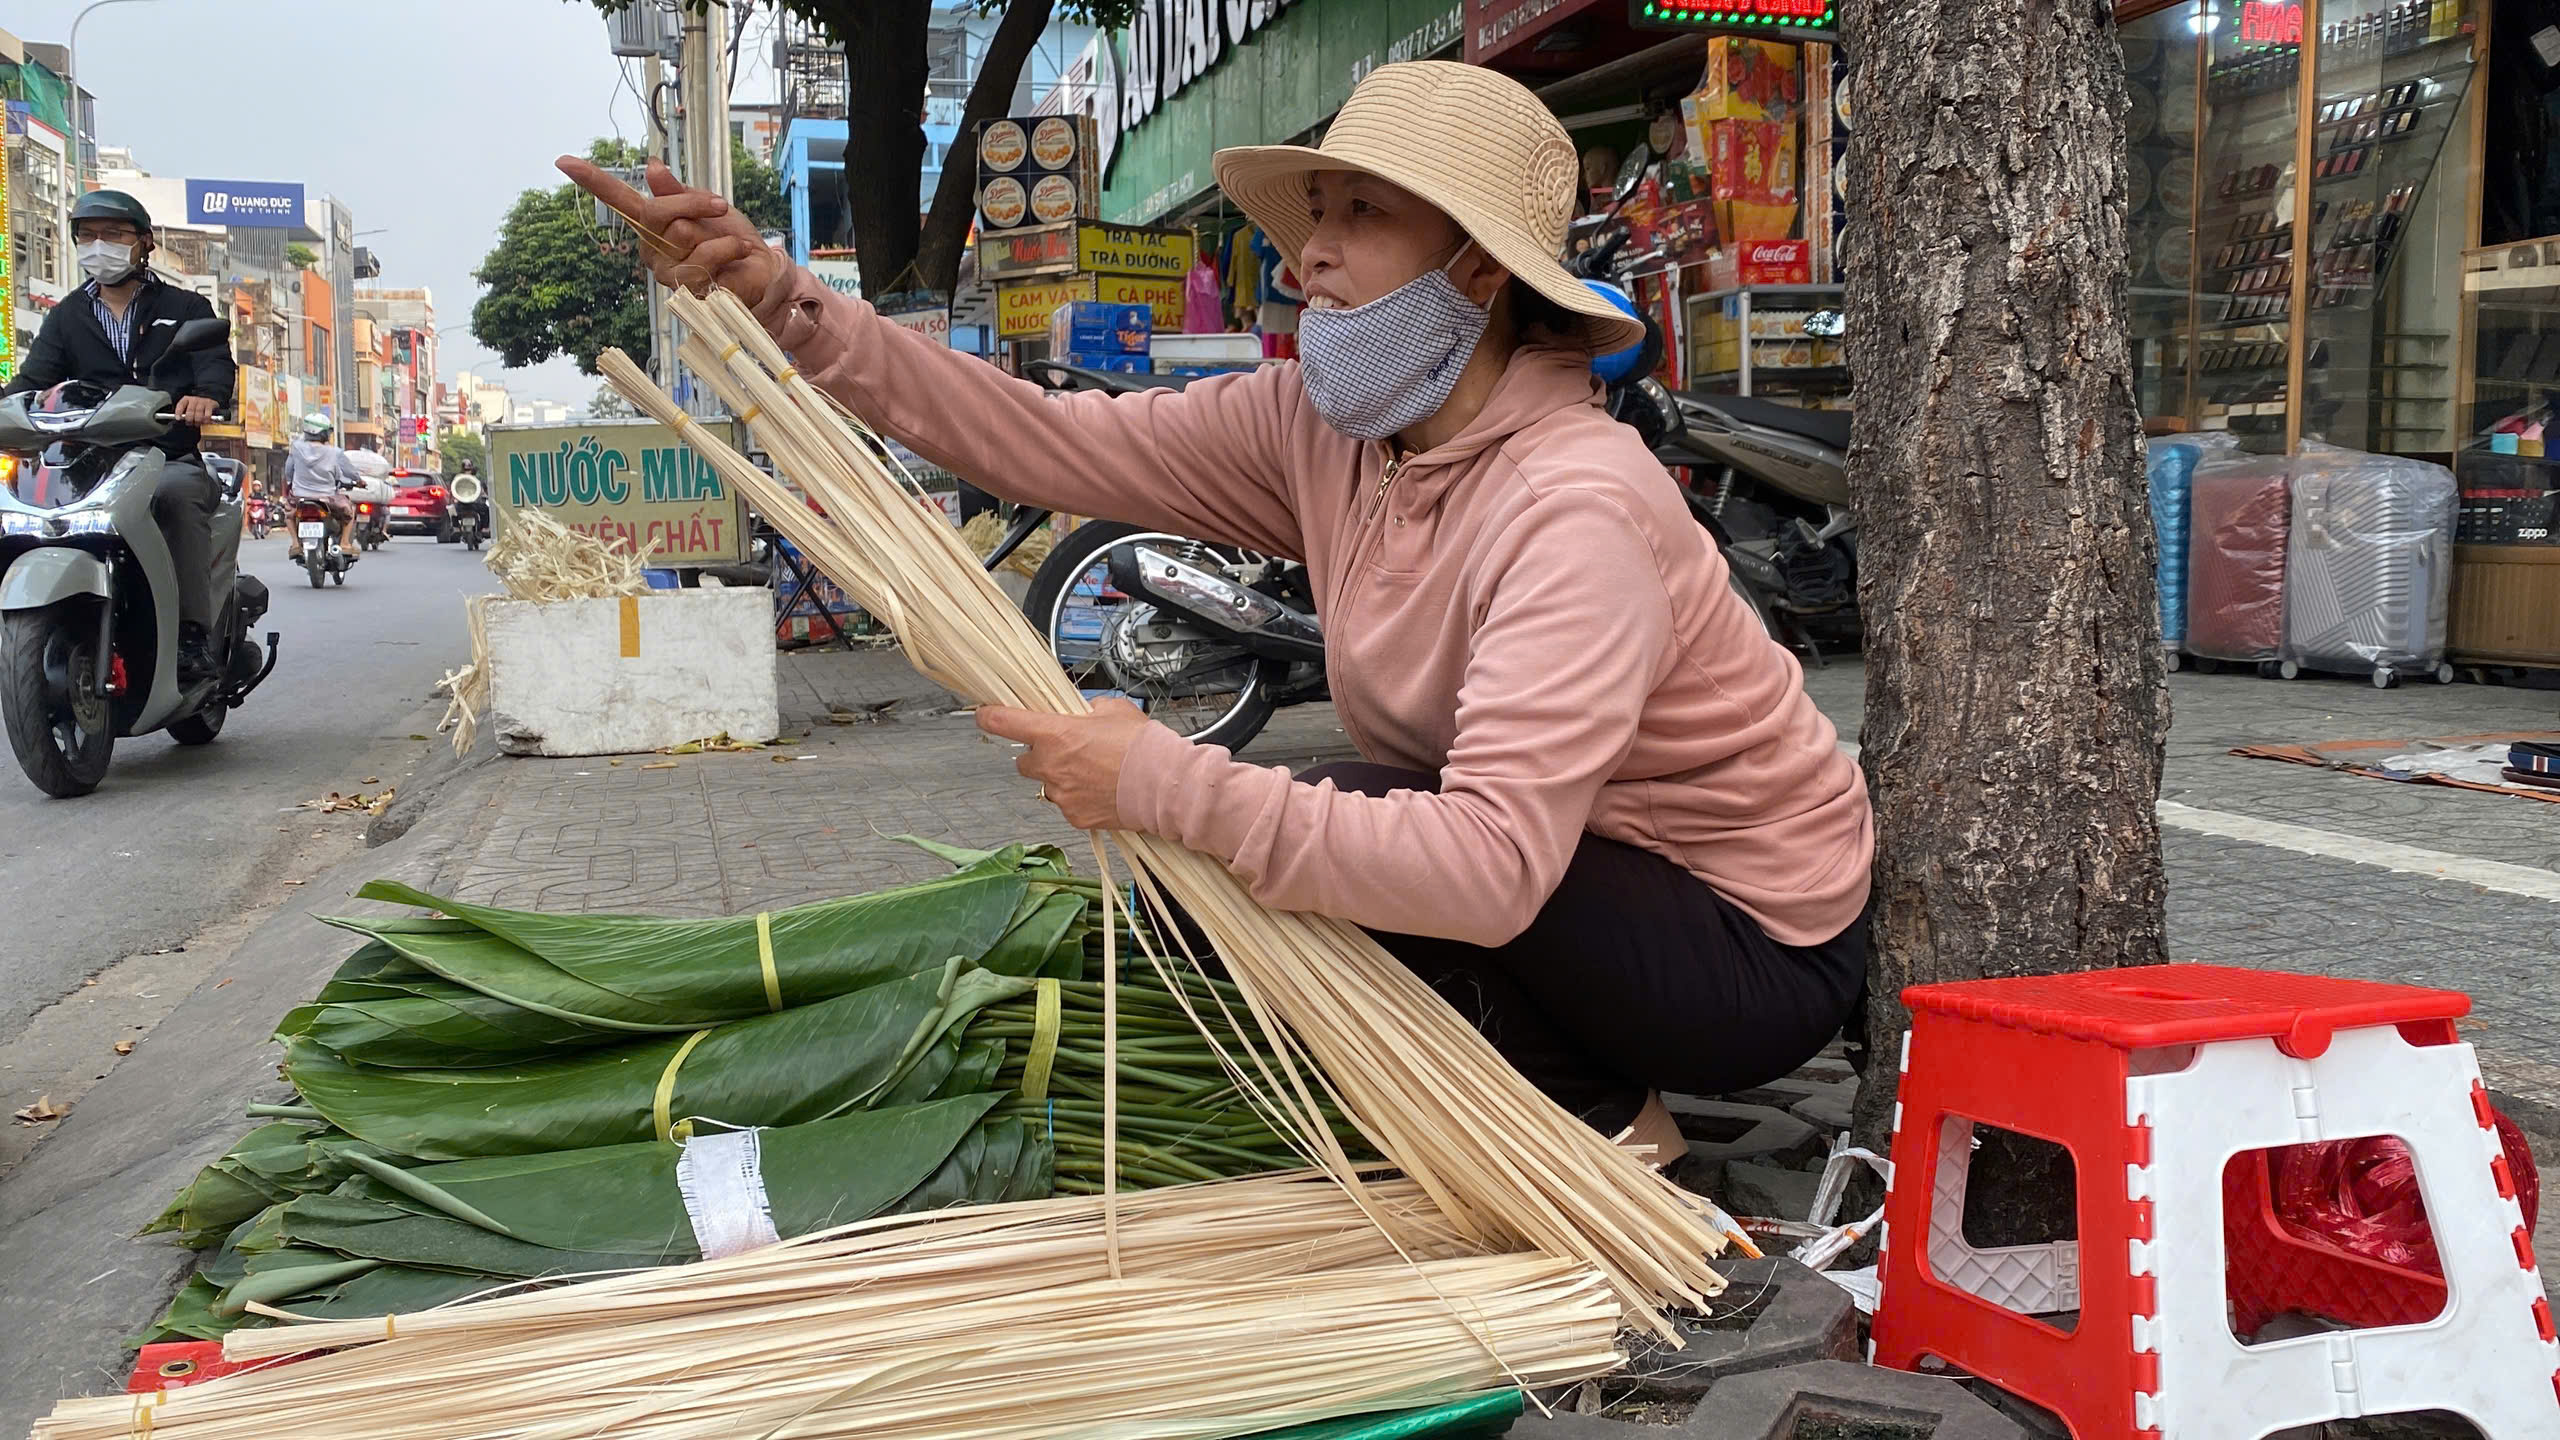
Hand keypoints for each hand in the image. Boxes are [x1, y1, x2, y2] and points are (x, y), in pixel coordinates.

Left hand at [174, 396, 215, 423]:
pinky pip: (207, 414)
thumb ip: (184, 412)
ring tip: (197, 424)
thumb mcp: (189, 406)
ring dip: (197, 420)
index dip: (178, 412)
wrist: (209, 401)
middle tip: (189, 423)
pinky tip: (204, 422)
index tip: (178, 418)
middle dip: (189, 419)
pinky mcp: (210, 405)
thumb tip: (181, 419)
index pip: (181, 405)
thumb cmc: (197, 406)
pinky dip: (205, 420)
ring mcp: (202, 401)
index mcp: (186, 399)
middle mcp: (194, 399)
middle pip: (190, 410)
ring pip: (198, 412)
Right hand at [557, 156, 784, 306]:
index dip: (592, 181)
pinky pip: (703, 259)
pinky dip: (727, 250)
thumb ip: (679, 192)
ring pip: (681, 235)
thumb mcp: (708, 207)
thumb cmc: (733, 240)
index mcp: (653, 226)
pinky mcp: (688, 292)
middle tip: (720, 207)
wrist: (763, 271)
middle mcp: (653, 250)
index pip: (618, 201)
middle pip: (659, 212)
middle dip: (695, 204)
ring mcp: (668, 274)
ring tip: (732, 244)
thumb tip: (651, 166)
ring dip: (715, 233)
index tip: (562, 161)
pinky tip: (738, 253)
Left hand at [977, 699, 1151, 831]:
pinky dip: (1077, 798)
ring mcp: (1061, 794)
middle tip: (1064, 750)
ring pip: (1047, 785)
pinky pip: (1066, 805)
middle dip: (1039, 755)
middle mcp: (1051, 766)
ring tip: (1090, 772)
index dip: (990, 716)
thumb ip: (1089, 709)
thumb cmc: (1141, 746)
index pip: (1004, 722)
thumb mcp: (1114, 709)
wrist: (1163, 784)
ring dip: (1059, 778)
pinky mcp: (1075, 816)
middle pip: (1023, 761)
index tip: (984, 714)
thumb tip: (1084, 713)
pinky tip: (1100, 790)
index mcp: (1054, 734)